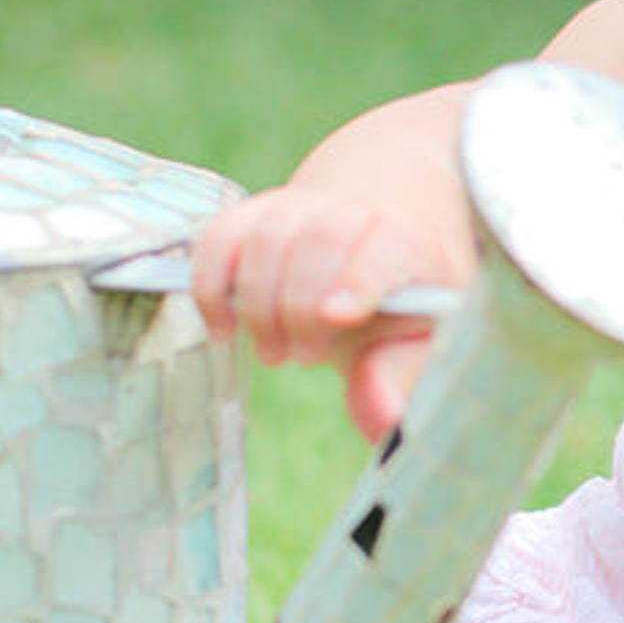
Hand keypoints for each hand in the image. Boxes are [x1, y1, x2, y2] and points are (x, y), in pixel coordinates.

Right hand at [183, 184, 455, 439]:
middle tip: (300, 357)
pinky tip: (224, 327)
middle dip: (300, 306)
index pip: (388, 248)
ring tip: (273, 352)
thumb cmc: (393, 309)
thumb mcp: (411, 345)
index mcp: (410, 247)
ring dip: (259, 304)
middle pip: (322, 237)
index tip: (334, 318)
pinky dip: (211, 284)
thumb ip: (398, 376)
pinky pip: (220, 235)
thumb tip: (381, 416)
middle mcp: (358, 213)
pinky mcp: (253, 214)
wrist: (366, 248)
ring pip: (268, 236)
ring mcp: (303, 206)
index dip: (359, 280)